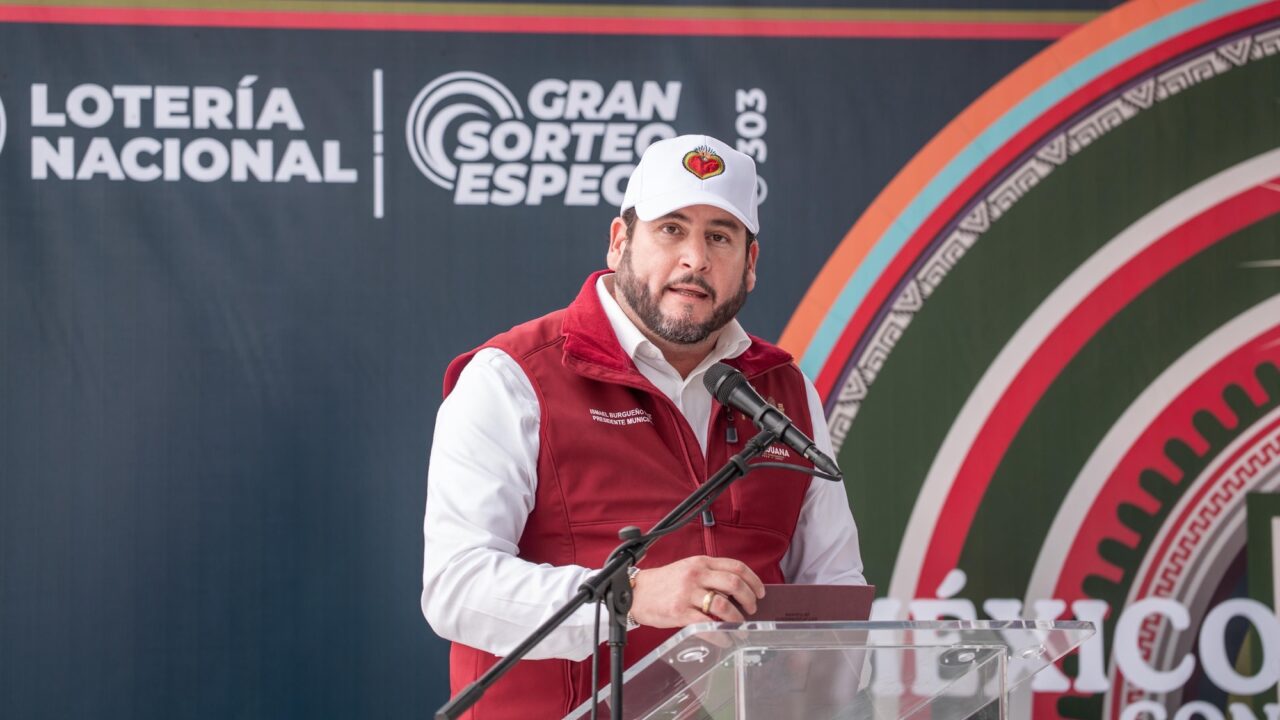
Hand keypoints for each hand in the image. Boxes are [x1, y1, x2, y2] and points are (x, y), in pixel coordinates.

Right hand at [629, 556, 765, 627]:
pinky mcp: (680, 612)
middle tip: (752, 609)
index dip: (754, 580)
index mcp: (701, 562)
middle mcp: (696, 574)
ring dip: (737, 618)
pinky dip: (721, 633)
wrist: (637, 593)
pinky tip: (725, 637)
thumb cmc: (665, 583)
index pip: (736, 567)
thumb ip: (711, 574)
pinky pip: (707, 624)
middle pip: (734, 584)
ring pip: (723, 605)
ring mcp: (687, 593)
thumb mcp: (688, 569)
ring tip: (740, 625)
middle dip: (749, 599)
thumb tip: (738, 589)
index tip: (760, 592)